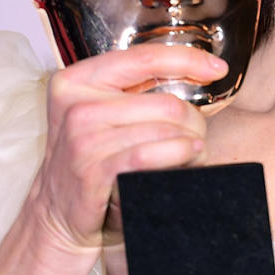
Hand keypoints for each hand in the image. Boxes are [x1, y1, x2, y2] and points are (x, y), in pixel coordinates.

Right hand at [24, 44, 227, 254]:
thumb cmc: (90, 162)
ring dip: (191, 145)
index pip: (144, 58)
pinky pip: (150, 155)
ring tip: (191, 156)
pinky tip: (189, 156)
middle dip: (195, 121)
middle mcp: (76, 104)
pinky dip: (178, 155)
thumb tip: (199, 70)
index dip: (188, 60)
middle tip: (197, 137)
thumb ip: (136, 91)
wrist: (57, 217)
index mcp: (78, 80)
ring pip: (166, 130)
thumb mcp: (103, 115)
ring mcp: (82, 138)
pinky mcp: (92, 170)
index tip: (217, 68)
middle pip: (167, 102)